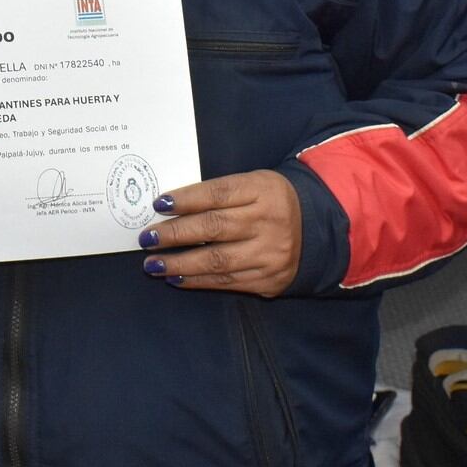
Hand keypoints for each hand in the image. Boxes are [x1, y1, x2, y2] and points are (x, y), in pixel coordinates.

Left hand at [137, 170, 303, 296]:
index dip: (186, 199)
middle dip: (175, 234)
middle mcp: (269, 221)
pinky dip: (198, 280)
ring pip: (217, 260)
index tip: (158, 204)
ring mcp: (270, 253)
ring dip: (180, 263)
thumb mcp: (256, 184)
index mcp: (264, 190)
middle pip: (214, 227)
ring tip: (153, 263)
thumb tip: (172, 208)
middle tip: (147, 238)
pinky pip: (227, 281)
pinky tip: (176, 276)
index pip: (218, 193)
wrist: (318, 228)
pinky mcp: (269, 280)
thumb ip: (221, 194)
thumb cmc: (273, 201)